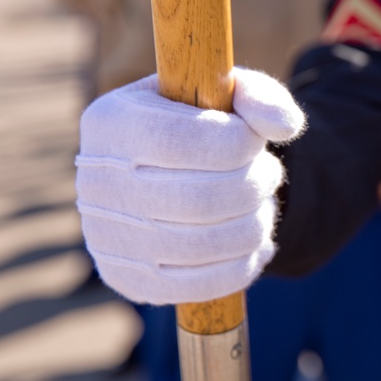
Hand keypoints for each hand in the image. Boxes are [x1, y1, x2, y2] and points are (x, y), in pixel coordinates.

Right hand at [75, 68, 304, 304]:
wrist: (167, 177)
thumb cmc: (203, 127)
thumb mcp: (228, 94)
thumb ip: (260, 96)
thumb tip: (283, 125)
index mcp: (111, 122)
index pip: (180, 141)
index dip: (237, 143)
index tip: (254, 140)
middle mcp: (96, 182)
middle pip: (197, 199)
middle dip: (253, 186)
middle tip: (269, 173)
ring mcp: (106, 237)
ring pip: (203, 245)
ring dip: (255, 224)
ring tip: (262, 203)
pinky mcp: (128, 280)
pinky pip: (199, 286)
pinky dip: (243, 265)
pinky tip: (256, 242)